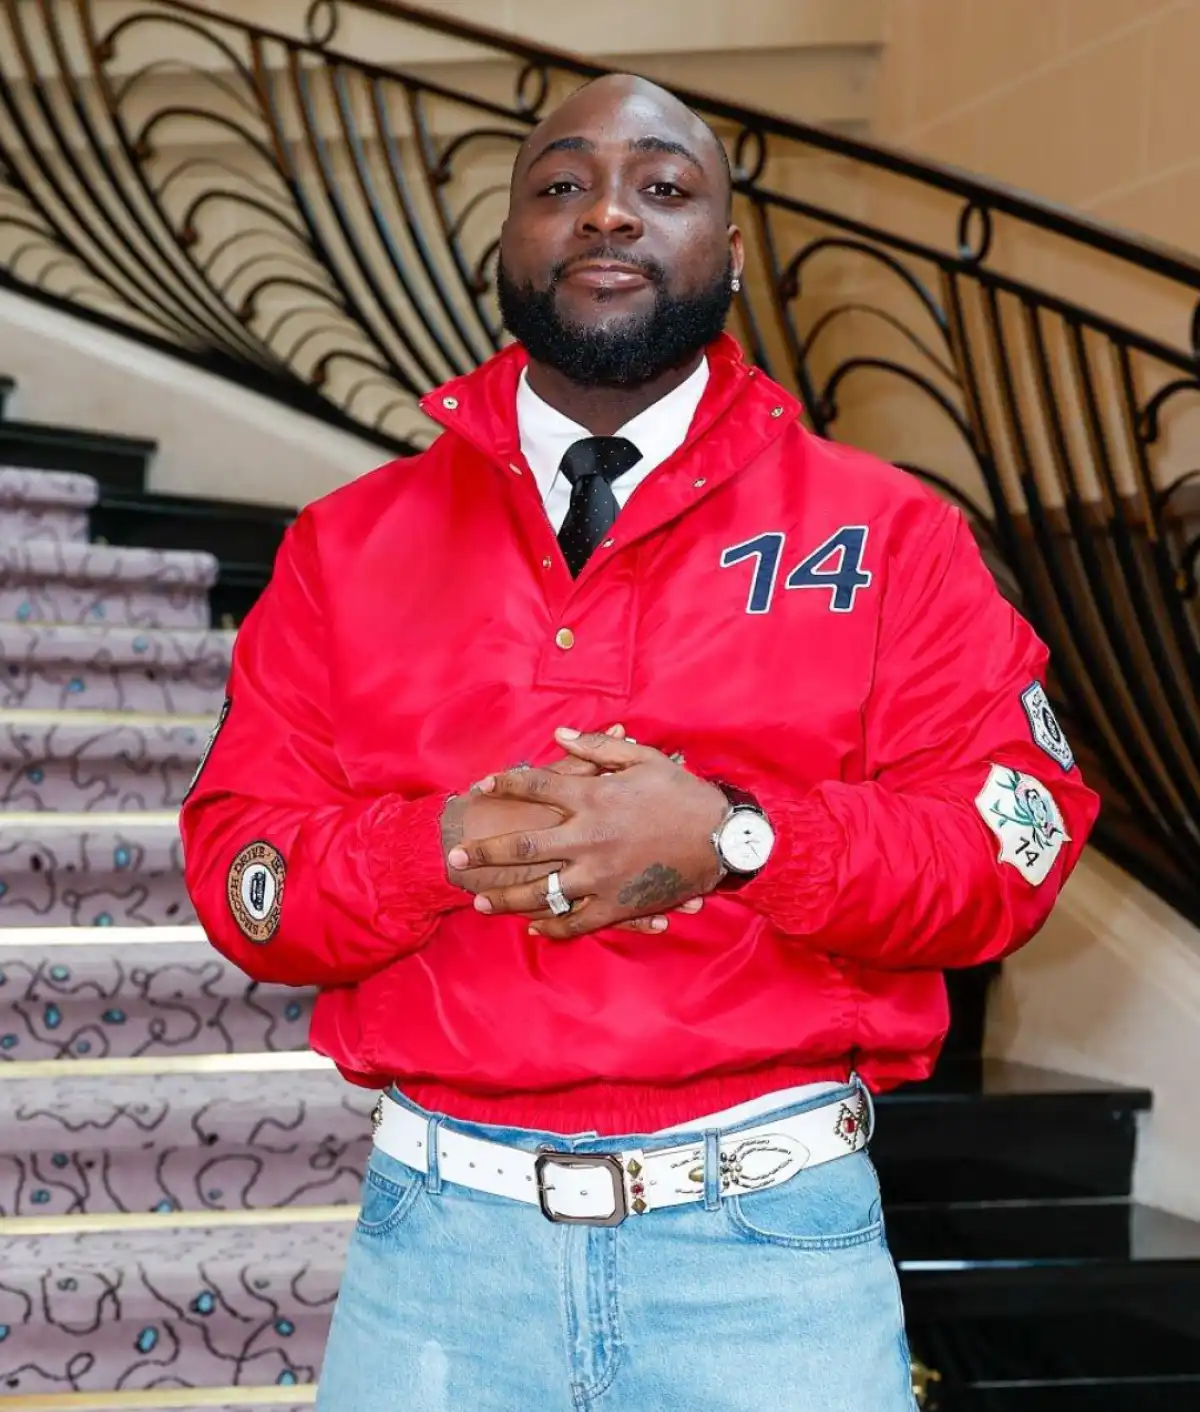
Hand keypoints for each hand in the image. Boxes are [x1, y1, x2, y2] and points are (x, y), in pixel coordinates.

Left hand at [447, 728, 728, 938]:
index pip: (535, 787)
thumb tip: (558, 737)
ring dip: (506, 898)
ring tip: (481, 900)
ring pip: (540, 893)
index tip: (482, 787)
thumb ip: (596, 748)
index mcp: (592, 798)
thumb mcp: (642, 760)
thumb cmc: (683, 795)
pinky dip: (552, 927)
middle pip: (522, 847)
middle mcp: (587, 839)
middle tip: (456, 859)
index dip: (505, 784)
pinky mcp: (615, 906)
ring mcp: (599, 877)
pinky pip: (575, 922)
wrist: (722, 839)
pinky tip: (533, 928)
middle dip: (485, 852)